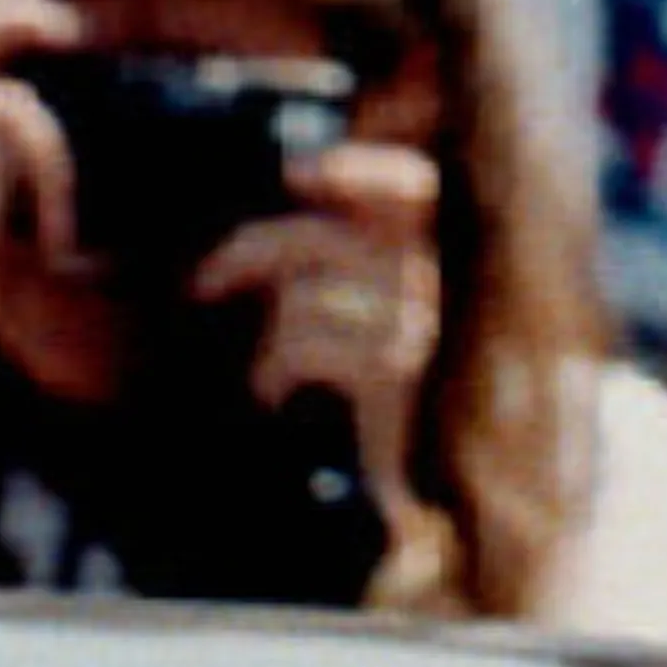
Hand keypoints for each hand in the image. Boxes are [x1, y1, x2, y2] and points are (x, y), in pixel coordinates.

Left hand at [190, 135, 443, 555]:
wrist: (455, 498)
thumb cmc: (422, 407)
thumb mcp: (407, 318)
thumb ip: (375, 259)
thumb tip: (305, 191)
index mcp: (459, 256)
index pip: (407, 184)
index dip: (352, 168)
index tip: (297, 174)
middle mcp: (447, 277)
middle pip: (324, 236)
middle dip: (253, 252)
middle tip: (207, 281)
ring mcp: (424, 318)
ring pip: (303, 293)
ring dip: (274, 334)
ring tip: (273, 372)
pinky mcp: (394, 364)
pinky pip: (303, 340)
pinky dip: (275, 368)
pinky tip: (275, 392)